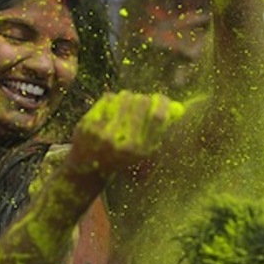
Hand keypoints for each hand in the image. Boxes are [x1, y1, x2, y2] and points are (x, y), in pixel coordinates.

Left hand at [67, 91, 185, 176]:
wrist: (87, 167)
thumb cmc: (120, 157)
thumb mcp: (142, 152)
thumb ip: (158, 131)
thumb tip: (176, 107)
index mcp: (141, 150)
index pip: (158, 118)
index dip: (162, 103)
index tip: (161, 99)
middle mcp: (124, 142)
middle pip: (142, 102)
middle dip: (143, 99)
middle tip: (140, 103)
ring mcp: (105, 132)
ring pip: (125, 96)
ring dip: (127, 97)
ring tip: (124, 106)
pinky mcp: (90, 123)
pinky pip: (109, 98)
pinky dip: (112, 100)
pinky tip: (110, 110)